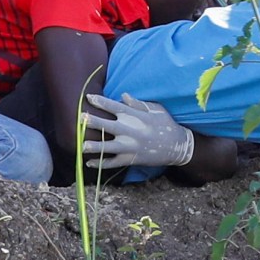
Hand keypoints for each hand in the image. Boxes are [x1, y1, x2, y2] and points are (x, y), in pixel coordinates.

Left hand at [79, 92, 193, 169]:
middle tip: (81, 118)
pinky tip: (89, 163)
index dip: (101, 102)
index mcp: (136, 117)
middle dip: (94, 122)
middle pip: (109, 126)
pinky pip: (114, 162)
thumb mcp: (155, 110)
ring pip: (109, 147)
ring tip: (82, 146)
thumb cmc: (166, 124)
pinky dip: (101, 164)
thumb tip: (122, 95)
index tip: (89, 98)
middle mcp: (132, 131)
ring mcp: (131, 147)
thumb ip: (138, 103)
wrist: (178, 146)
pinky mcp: (132, 159)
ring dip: (95, 146)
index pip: (115, 107)